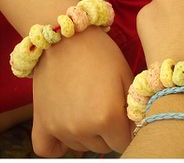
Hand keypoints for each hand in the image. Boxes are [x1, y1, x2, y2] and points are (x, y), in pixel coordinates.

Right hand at [32, 27, 133, 156]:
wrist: (67, 37)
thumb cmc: (102, 54)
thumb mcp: (127, 79)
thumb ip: (133, 110)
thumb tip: (137, 130)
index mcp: (108, 117)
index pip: (125, 143)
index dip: (128, 130)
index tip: (126, 118)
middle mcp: (83, 128)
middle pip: (104, 147)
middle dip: (110, 132)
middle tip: (107, 107)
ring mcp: (60, 127)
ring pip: (82, 146)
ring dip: (88, 134)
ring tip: (89, 107)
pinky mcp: (42, 122)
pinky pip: (48, 150)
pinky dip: (59, 146)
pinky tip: (69, 132)